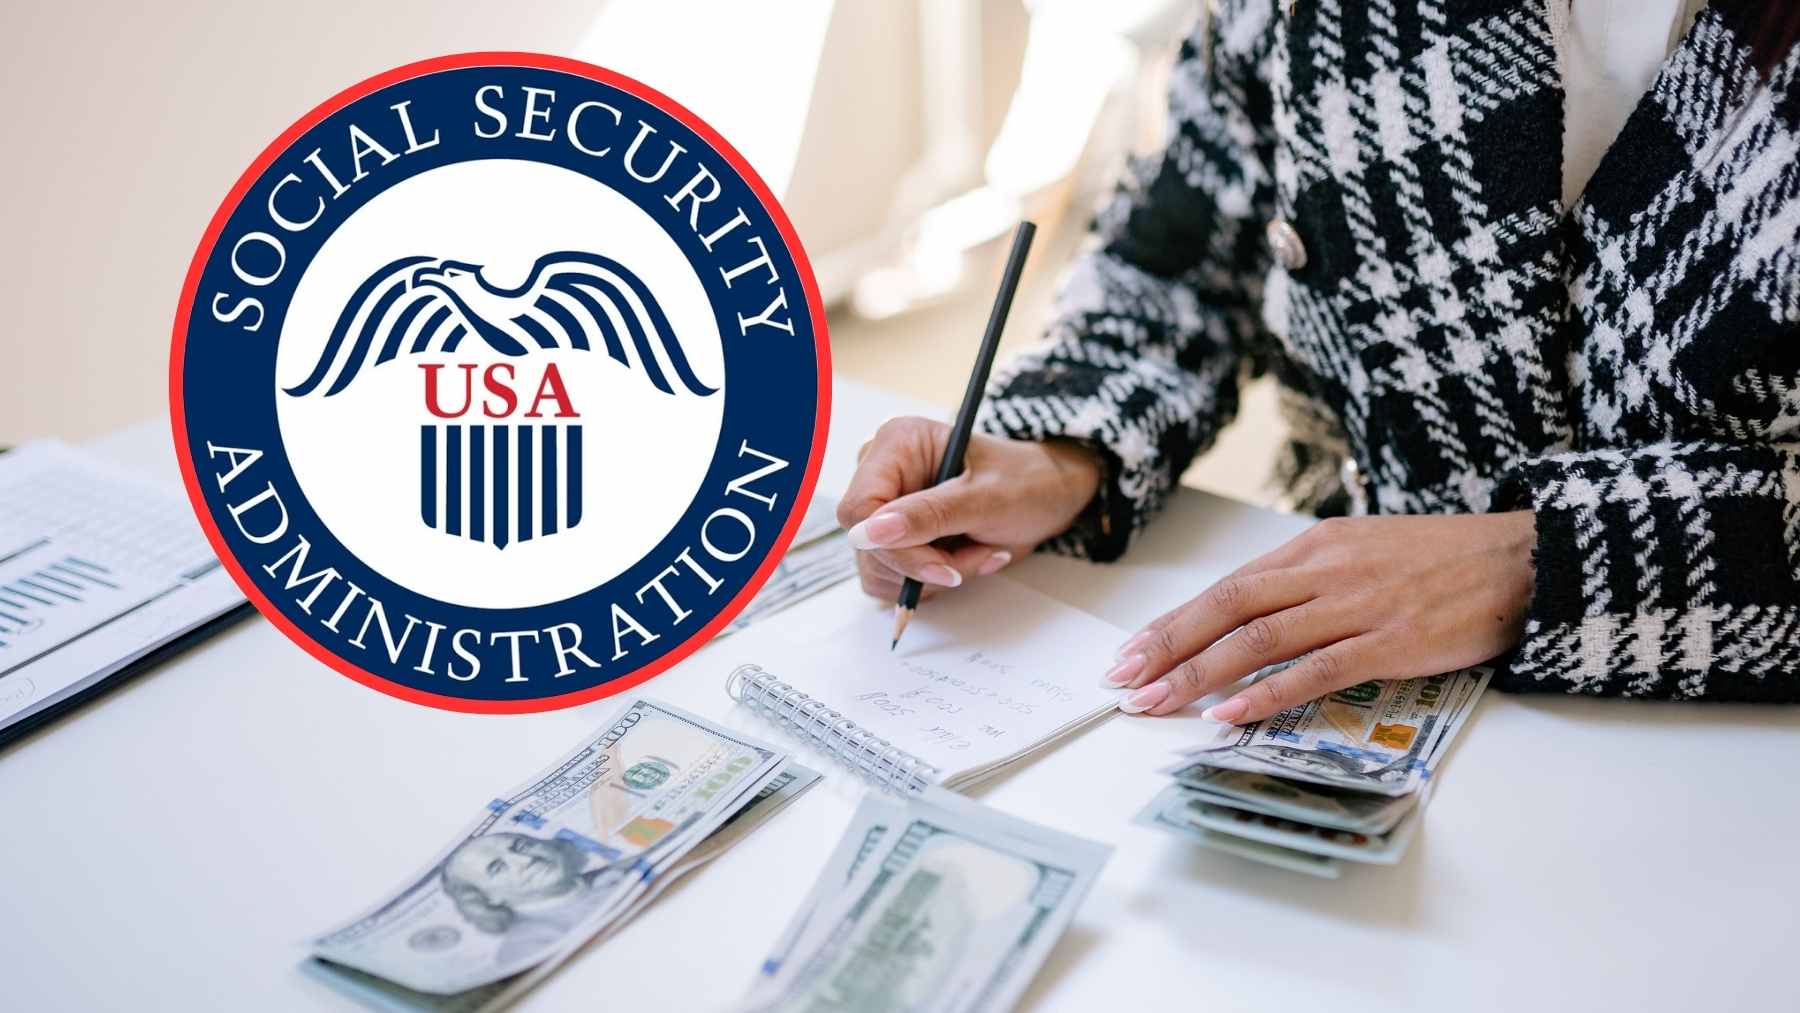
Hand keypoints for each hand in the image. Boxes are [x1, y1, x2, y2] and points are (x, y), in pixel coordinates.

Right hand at [838, 417, 1101, 601]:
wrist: (1049, 496)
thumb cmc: (1027, 482)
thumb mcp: (985, 499)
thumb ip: (928, 515)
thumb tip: (871, 532)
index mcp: (898, 443)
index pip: (859, 508)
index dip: (892, 546)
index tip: (942, 566)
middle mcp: (882, 472)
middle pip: (866, 543)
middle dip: (924, 562)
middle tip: (976, 556)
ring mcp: (885, 507)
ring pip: (878, 567)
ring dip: (931, 575)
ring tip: (978, 553)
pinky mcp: (893, 537)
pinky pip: (890, 578)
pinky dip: (929, 582)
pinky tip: (964, 559)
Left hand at [1106, 512, 1535, 722]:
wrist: (1523, 557)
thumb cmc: (1443, 560)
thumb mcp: (1365, 550)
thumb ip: (1311, 578)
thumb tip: (1255, 613)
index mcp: (1315, 545)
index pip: (1227, 586)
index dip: (1175, 621)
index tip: (1133, 650)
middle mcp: (1326, 570)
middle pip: (1228, 608)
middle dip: (1168, 646)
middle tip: (1124, 680)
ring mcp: (1357, 605)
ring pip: (1258, 639)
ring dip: (1200, 673)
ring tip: (1158, 702)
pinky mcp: (1390, 641)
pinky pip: (1315, 670)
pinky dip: (1266, 694)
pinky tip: (1229, 714)